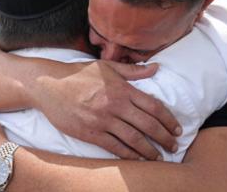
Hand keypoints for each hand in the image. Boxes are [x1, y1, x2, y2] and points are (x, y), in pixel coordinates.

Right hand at [35, 60, 180, 159]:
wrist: (49, 85)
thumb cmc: (79, 74)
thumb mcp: (107, 66)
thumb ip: (133, 70)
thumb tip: (156, 67)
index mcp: (122, 88)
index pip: (153, 106)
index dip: (169, 119)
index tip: (177, 129)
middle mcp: (115, 105)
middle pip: (148, 125)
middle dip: (164, 137)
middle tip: (174, 146)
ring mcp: (103, 120)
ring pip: (133, 138)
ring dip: (150, 150)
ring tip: (159, 157)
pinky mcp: (90, 132)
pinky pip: (114, 147)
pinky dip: (129, 155)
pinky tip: (138, 159)